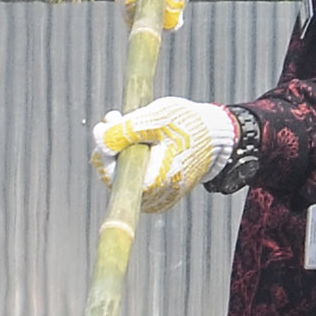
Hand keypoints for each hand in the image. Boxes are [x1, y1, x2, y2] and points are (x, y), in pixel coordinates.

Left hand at [92, 98, 242, 208]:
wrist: (215, 136)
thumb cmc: (189, 125)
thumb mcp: (158, 119)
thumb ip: (126, 129)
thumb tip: (99, 138)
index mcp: (153, 183)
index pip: (111, 174)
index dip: (105, 150)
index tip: (107, 123)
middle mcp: (153, 199)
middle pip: (116, 175)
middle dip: (113, 145)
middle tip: (115, 116)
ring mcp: (156, 199)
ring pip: (125, 175)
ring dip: (121, 149)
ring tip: (131, 123)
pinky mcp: (158, 194)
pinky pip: (136, 177)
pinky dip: (134, 157)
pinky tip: (140, 138)